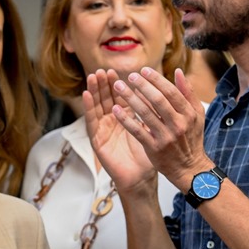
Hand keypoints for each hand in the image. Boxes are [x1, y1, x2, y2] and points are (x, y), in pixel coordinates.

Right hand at [83, 69, 156, 193]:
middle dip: (104, 84)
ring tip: (93, 76)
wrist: (141, 178)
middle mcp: (113, 122)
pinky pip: (92, 121)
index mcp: (127, 118)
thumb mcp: (155, 129)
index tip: (116, 70)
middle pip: (107, 99)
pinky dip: (88, 107)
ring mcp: (104, 130)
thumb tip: (163, 91)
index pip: (121, 97)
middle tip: (103, 70)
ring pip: (97, 106)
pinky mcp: (97, 140)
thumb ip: (156, 110)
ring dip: (94, 91)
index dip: (118, 84)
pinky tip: (86, 94)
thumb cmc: (149, 156)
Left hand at [106, 67, 210, 188]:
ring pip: (145, 113)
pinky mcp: (153, 148)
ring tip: (118, 86)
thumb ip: (187, 93)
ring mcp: (165, 136)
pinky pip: (137, 130)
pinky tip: (115, 109)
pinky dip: (126, 119)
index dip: (156, 79)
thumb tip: (177, 71)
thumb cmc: (191, 138)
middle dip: (142, 85)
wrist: (189, 168)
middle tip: (129, 75)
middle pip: (157, 100)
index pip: (170, 91)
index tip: (143, 70)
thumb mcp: (196, 115)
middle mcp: (178, 123)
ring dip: (130, 98)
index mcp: (188, 113)